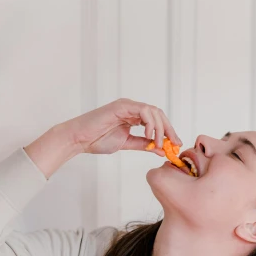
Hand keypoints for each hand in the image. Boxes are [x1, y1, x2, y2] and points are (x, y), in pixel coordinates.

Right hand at [64, 99, 181, 155]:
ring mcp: (127, 106)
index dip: (168, 132)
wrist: (80, 139)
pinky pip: (143, 111)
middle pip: (159, 114)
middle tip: (173, 144)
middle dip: (169, 129)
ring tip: (157, 143)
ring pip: (153, 111)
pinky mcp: (122, 106)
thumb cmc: (97, 140)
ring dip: (160, 128)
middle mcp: (132, 108)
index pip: (157, 121)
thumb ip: (143, 145)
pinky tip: (148, 135)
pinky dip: (149, 123)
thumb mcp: (127, 144)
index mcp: (133, 116)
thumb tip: (160, 150)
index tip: (175, 145)